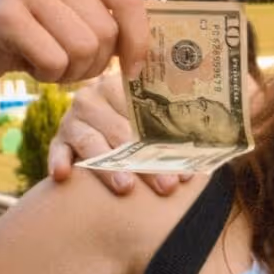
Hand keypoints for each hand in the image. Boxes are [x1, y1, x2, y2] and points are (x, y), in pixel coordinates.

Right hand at [0, 0, 147, 100]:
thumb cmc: (39, 36)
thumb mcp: (80, 18)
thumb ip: (117, 19)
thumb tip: (169, 43)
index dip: (139, 40)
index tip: (134, 70)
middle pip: (107, 31)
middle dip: (95, 62)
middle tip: (70, 62)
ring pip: (84, 48)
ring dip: (72, 71)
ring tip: (49, 60)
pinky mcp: (6, 14)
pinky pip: (55, 61)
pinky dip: (48, 76)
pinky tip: (30, 64)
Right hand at [48, 72, 190, 195]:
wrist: (107, 123)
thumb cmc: (144, 126)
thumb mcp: (157, 117)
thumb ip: (176, 125)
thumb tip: (215, 142)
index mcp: (122, 86)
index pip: (144, 112)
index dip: (166, 138)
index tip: (185, 162)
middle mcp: (94, 98)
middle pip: (122, 131)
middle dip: (145, 160)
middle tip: (167, 184)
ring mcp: (73, 118)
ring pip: (92, 142)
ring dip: (109, 168)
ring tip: (126, 187)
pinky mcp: (59, 138)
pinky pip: (57, 149)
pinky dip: (59, 160)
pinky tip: (63, 175)